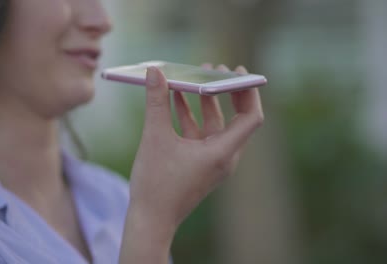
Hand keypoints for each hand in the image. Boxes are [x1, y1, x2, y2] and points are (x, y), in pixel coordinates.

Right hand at [120, 64, 263, 262]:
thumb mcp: (155, 138)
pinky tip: (175, 99)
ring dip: (204, 102)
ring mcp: (212, 161)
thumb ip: (156, 102)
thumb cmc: (155, 185)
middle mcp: (224, 157)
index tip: (237, 71)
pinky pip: (200, 134)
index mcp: (222, 153)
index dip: (249, 91)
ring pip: (215, 125)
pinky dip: (191, 117)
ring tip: (192, 78)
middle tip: (214, 69)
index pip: (251, 118)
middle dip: (224, 92)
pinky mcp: (199, 164)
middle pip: (235, 118)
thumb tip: (154, 72)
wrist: (150, 220)